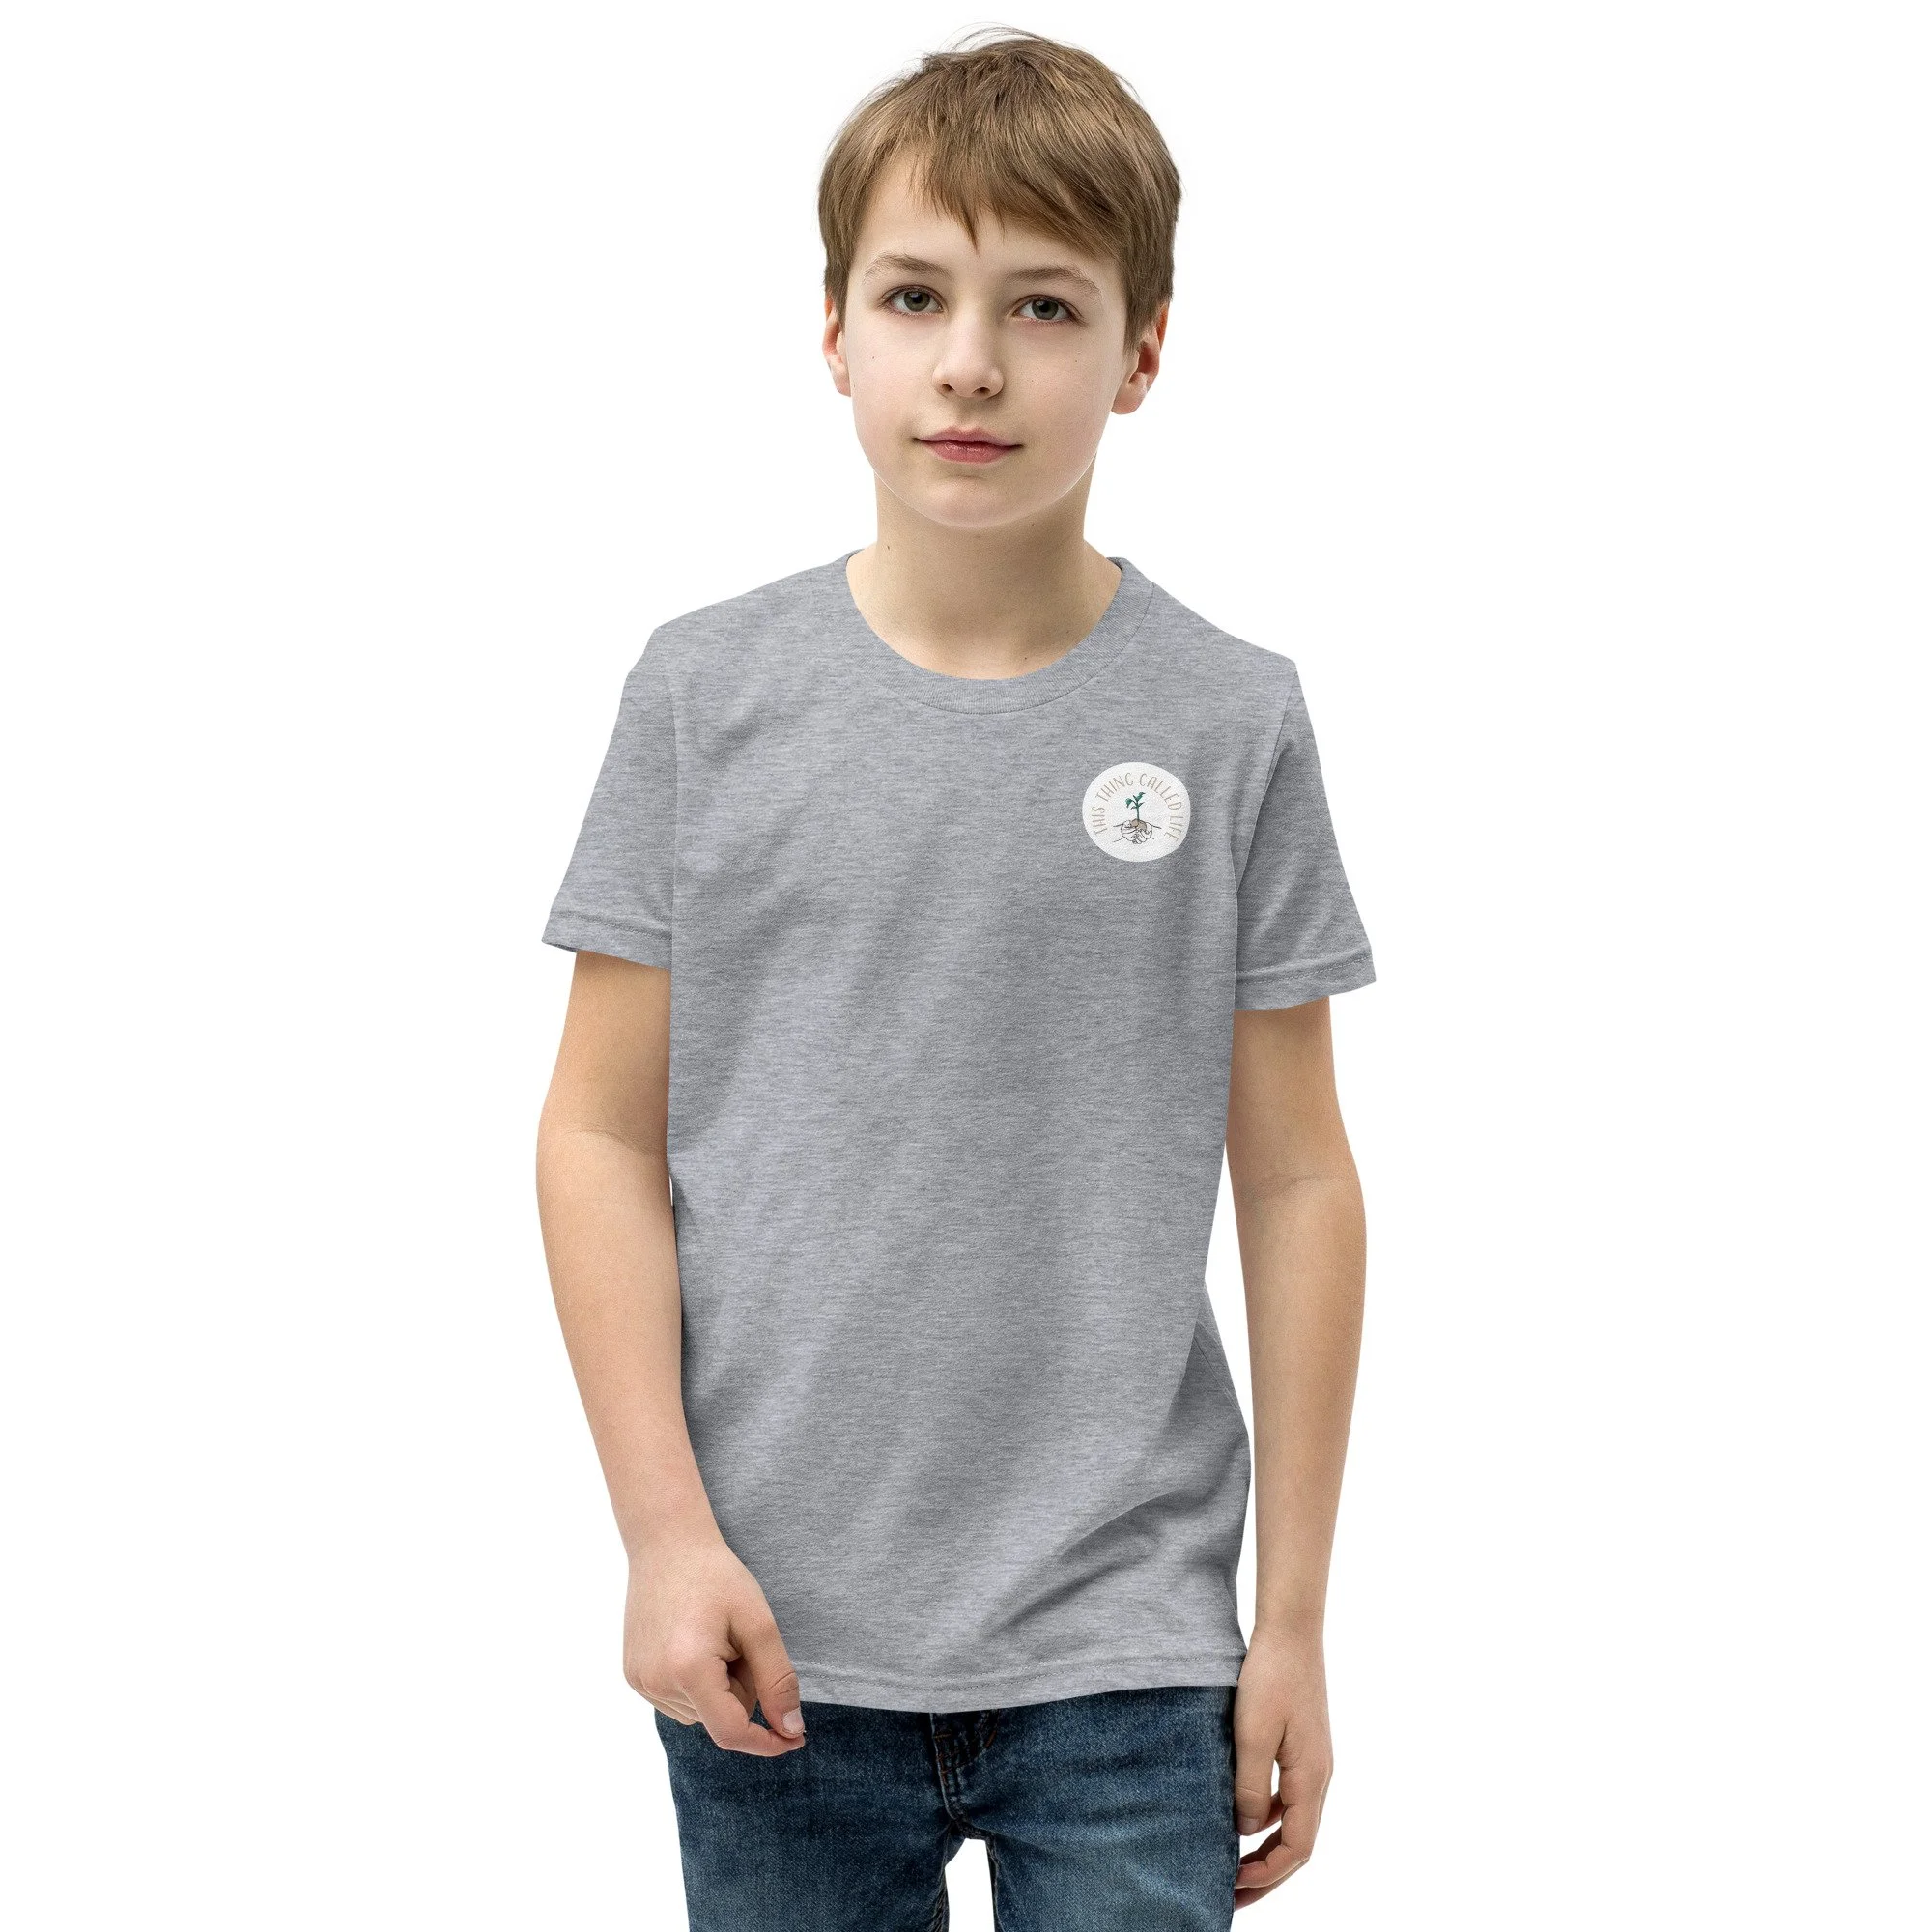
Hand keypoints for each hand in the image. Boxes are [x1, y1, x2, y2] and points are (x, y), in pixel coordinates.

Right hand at [623, 1530, 807, 1756]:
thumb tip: (791, 1730)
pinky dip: (698, 1683)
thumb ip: (777, 1679)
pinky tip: (694, 1643)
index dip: (766, 1742)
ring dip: (719, 1687)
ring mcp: (640, 1681)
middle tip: (737, 1640)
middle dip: (741, 1689)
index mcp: (688, 1669)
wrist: (667, 1544)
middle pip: (720, 1718)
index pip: (731, 1732)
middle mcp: (657, 1683)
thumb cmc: (717, 1576)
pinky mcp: (633, 1676)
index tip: (796, 1738)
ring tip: (713, 1637)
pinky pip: (679, 1701)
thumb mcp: (758, 1622)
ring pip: (701, 1713)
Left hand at [1231, 1626, 1332, 1909]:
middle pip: (1297, 1843)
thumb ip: (1248, 1786)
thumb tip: (1242, 1830)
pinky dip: (1265, 1817)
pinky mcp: (1301, 1746)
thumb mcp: (1252, 1734)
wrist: (1290, 1630)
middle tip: (1230, 1896)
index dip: (1268, 1875)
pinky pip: (1286, 1796)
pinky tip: (1237, 1815)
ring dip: (1265, 1848)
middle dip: (1267, 1875)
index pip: (1297, 1848)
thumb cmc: (1271, 1677)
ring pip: (1291, 1821)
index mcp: (1312, 1779)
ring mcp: (1312, 1761)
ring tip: (1230, 1865)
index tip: (1233, 1886)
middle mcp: (1319, 1776)